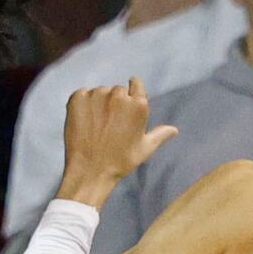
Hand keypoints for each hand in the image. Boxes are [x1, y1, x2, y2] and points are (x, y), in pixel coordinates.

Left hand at [60, 81, 175, 203]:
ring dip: (99, 103)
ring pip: (100, 92)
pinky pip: (82, 95)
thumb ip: (160, 134)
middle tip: (111, 124)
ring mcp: (97, 95)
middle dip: (115, 102)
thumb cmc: (120, 161)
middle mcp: (118, 95)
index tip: (128, 98)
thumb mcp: (145, 148)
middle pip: (118, 90)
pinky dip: (83, 104)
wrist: (90, 169)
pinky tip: (85, 122)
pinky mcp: (78, 98)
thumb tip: (174, 130)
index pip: (136, 84)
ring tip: (97, 126)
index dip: (132, 90)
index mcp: (138, 104)